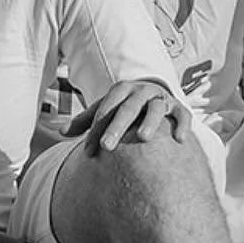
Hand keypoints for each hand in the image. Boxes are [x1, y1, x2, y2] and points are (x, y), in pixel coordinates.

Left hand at [66, 78, 190, 156]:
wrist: (155, 92)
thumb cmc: (125, 107)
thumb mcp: (106, 109)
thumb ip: (86, 121)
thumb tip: (60, 131)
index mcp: (121, 90)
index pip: (106, 109)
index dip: (96, 130)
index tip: (88, 152)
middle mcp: (142, 91)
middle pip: (128, 109)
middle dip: (117, 127)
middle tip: (107, 147)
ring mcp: (162, 98)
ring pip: (155, 108)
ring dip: (150, 122)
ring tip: (143, 138)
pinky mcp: (179, 107)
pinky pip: (183, 115)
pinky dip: (182, 125)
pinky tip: (179, 140)